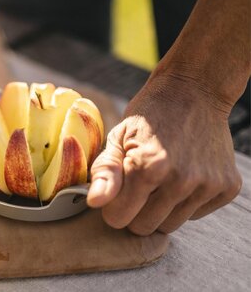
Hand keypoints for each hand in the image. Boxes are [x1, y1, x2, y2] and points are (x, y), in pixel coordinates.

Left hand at [87, 74, 241, 234]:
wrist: (193, 92)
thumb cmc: (148, 117)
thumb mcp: (117, 137)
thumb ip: (104, 172)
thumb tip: (93, 203)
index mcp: (147, 167)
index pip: (119, 219)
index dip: (113, 206)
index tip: (117, 190)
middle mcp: (181, 180)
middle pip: (145, 227)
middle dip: (136, 211)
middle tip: (139, 185)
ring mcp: (207, 185)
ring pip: (171, 225)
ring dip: (161, 209)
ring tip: (161, 179)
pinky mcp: (227, 187)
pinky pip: (196, 215)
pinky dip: (186, 202)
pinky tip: (183, 175)